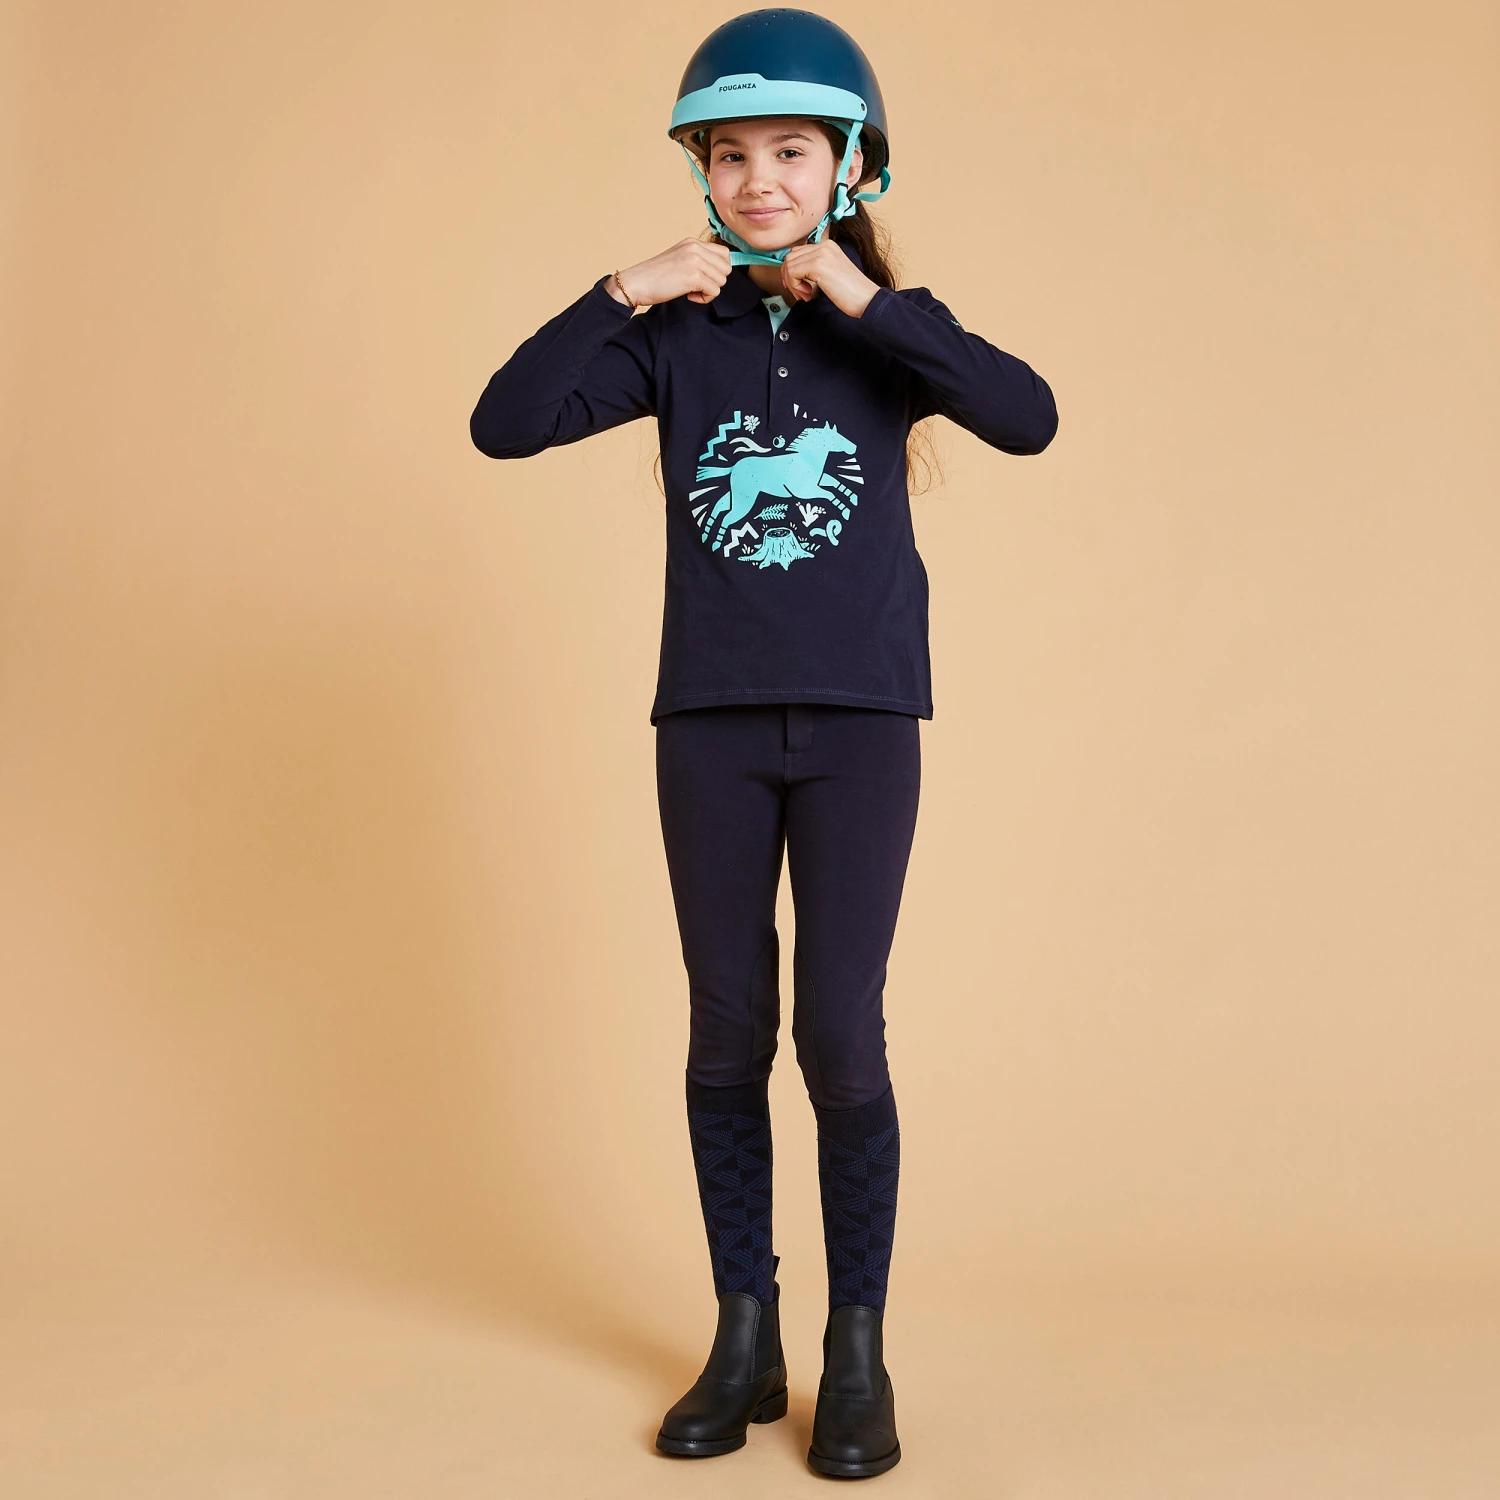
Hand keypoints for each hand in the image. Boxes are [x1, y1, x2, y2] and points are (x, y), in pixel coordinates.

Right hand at [607, 238, 732, 308]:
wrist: (636, 283)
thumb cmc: (655, 277)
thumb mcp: (679, 260)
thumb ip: (698, 260)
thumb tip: (720, 272)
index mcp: (692, 242)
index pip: (724, 254)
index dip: (719, 270)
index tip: (705, 279)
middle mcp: (695, 248)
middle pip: (726, 268)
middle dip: (715, 281)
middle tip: (697, 286)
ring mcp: (695, 261)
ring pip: (721, 281)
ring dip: (708, 291)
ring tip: (691, 290)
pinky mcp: (693, 276)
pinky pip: (714, 291)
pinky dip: (704, 299)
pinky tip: (689, 295)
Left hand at [778, 240, 879, 317]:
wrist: (867, 300)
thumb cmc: (851, 293)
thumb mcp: (830, 274)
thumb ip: (814, 268)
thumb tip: (790, 273)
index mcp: (828, 246)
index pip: (798, 252)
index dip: (792, 272)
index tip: (799, 288)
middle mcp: (824, 246)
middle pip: (790, 257)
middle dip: (790, 278)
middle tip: (801, 294)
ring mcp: (821, 253)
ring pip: (789, 264)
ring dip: (792, 284)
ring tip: (806, 295)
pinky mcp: (818, 265)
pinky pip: (792, 272)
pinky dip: (795, 287)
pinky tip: (808, 295)